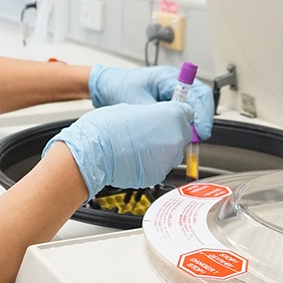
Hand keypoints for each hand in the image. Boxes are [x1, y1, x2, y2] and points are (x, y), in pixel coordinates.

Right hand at [43, 102, 192, 197]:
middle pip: (183, 134)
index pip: (187, 113)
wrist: (95, 152)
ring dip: (162, 149)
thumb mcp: (133, 108)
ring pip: (173, 152)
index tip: (169, 118)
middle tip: (151, 133)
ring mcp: (169, 157)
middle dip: (170, 133)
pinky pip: (161, 166)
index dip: (176, 116)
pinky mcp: (160, 174)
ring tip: (140, 146)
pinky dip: (153, 163)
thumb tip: (157, 119)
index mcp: (172, 115)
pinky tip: (137, 157)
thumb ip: (153, 114)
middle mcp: (176, 137)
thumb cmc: (107, 127)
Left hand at [88, 65, 214, 138]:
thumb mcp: (137, 101)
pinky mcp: (167, 101)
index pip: (197, 93)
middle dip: (203, 118)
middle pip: (200, 99)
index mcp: (168, 77)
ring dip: (195, 122)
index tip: (201, 130)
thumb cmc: (119, 86)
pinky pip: (182, 112)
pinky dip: (185, 124)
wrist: (106, 86)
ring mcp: (171, 91)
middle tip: (199, 137)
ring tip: (191, 139)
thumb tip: (171, 127)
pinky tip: (181, 135)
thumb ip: (155, 113)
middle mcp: (173, 83)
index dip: (203, 113)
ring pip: (194, 106)